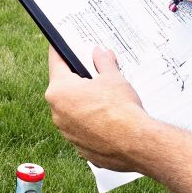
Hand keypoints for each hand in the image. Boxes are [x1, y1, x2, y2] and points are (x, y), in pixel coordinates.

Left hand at [45, 45, 153, 172]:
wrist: (136, 143)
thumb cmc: (121, 109)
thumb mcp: (113, 77)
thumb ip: (103, 62)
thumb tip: (99, 53)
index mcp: (60, 90)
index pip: (56, 63)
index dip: (60, 52)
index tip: (60, 45)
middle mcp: (57, 112)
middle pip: (64, 89)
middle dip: (78, 81)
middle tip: (94, 74)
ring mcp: (67, 132)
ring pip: (72, 111)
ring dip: (84, 104)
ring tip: (105, 99)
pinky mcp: (79, 147)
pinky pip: (82, 129)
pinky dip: (91, 124)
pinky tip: (107, 119)